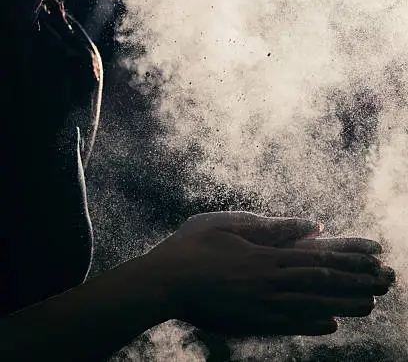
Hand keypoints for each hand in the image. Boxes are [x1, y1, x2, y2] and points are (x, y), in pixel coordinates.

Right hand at [143, 212, 394, 337]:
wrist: (163, 283)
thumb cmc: (192, 247)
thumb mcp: (229, 225)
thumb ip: (272, 228)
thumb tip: (312, 223)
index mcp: (266, 256)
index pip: (317, 259)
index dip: (349, 260)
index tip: (374, 258)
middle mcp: (269, 283)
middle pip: (321, 284)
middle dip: (356, 283)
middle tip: (385, 283)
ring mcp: (260, 306)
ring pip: (311, 306)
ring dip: (343, 305)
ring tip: (369, 304)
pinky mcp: (250, 322)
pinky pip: (288, 325)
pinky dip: (312, 324)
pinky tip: (331, 325)